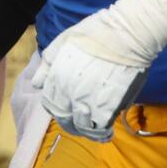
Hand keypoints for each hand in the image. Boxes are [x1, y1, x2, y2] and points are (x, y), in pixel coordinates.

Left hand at [39, 0, 166, 140]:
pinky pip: (100, 129)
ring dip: (86, 131)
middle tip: (82, 123)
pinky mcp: (108, 108)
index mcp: (57, 78)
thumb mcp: (64, 41)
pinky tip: (107, 134)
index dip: (59, 110)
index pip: (50, 105)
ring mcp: (88, 102)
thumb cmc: (99, 32)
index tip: (68, 110)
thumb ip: (48, 63)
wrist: (129, 33)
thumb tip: (38, 84)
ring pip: (81, 128)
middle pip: (64, 119)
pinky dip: (102, 135)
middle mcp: (68, 93)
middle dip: (71, 124)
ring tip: (95, 130)